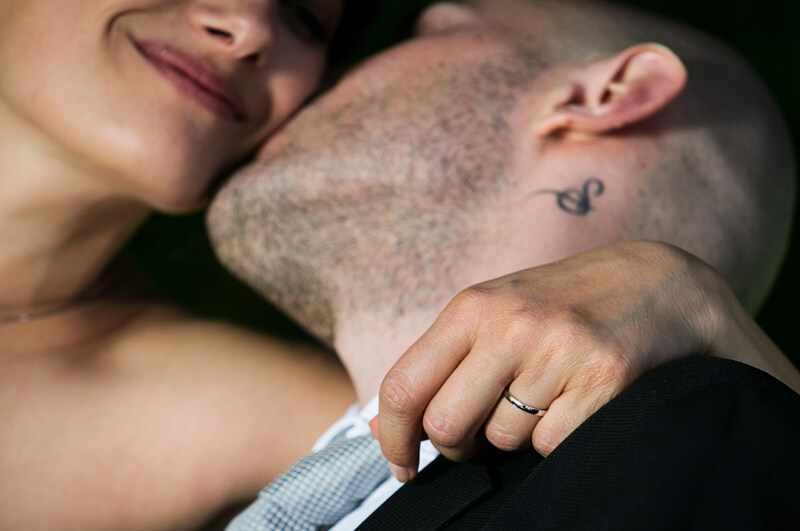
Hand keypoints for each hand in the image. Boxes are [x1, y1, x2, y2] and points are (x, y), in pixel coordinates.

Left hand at [372, 241, 727, 481]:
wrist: (659, 283)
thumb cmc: (561, 305)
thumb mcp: (494, 314)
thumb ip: (439, 365)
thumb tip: (379, 429)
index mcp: (473, 306)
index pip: (404, 385)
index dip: (392, 437)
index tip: (400, 464)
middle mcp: (511, 326)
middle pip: (445, 425)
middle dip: (455, 446)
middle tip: (477, 436)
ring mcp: (559, 353)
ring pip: (503, 441)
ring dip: (514, 436)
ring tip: (542, 398)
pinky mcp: (603, 381)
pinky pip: (552, 446)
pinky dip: (556, 437)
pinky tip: (574, 401)